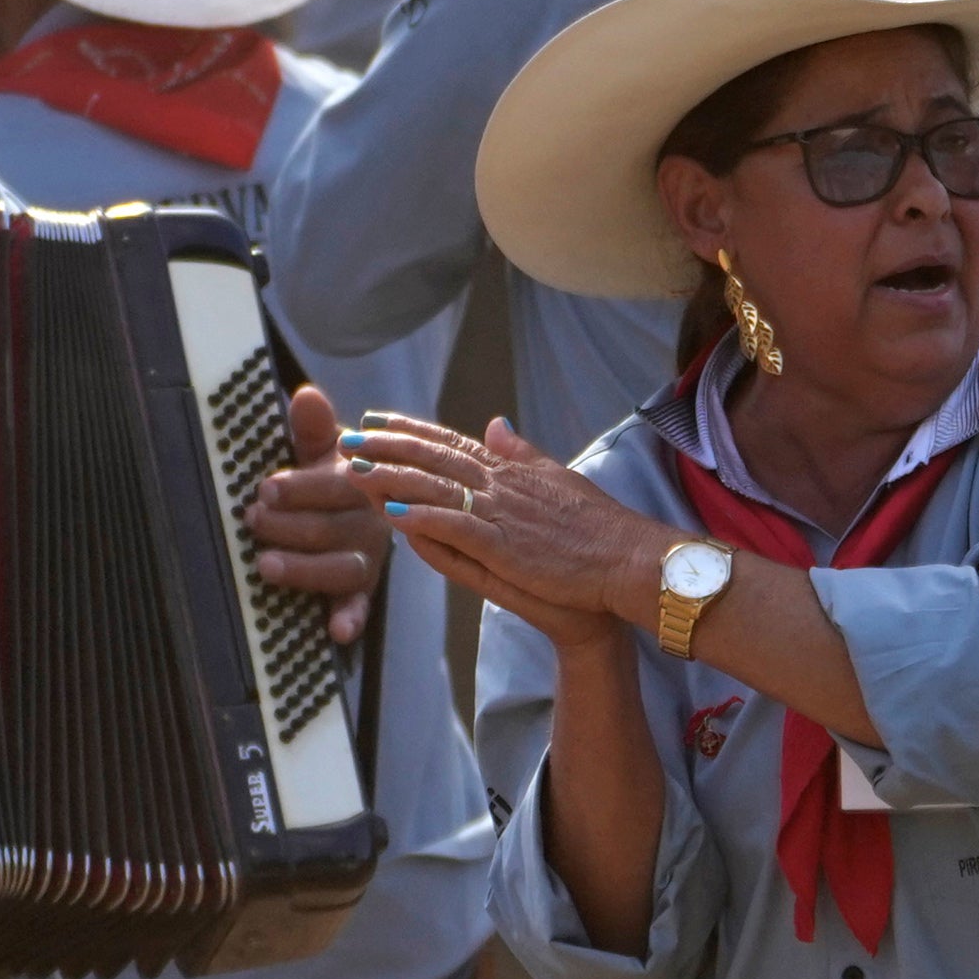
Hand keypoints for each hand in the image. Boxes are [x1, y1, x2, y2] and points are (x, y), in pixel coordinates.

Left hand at [242, 383, 385, 646]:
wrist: (366, 502)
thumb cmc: (331, 476)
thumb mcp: (322, 448)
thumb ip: (312, 427)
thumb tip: (306, 395)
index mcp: (361, 484)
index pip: (333, 486)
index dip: (300, 488)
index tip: (266, 488)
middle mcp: (369, 522)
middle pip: (331, 529)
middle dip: (288, 526)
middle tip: (252, 519)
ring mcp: (367, 558)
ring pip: (342, 569)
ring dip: (304, 569)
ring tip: (265, 565)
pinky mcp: (362, 590)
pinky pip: (360, 606)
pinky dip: (350, 618)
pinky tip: (336, 631)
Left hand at [359, 415, 663, 649]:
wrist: (630, 559)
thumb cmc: (601, 527)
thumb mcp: (559, 477)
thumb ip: (522, 453)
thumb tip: (496, 423)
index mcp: (513, 471)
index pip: (452, 443)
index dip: (411, 429)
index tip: (378, 419)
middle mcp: (502, 485)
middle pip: (434, 458)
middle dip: (387, 447)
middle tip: (347, 438)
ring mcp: (502, 514)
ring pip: (436, 487)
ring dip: (391, 477)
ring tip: (354, 470)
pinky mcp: (506, 545)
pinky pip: (455, 526)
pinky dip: (422, 517)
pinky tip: (391, 513)